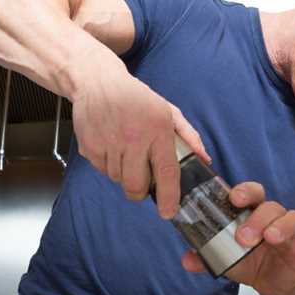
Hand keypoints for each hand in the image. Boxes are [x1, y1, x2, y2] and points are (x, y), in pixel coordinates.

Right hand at [72, 72, 209, 218]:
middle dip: (141, 191)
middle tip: (144, 181)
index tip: (169, 212)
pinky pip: (102, 171)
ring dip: (125, 175)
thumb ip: (189, 136)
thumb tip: (204, 159)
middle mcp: (133, 139)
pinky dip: (109, 166)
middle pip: (136, 185)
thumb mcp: (168, 111)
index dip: (169, 195)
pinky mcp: (89, 147)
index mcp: (157, 130)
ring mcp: (109, 144)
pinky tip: (112, 147)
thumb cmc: (137, 98)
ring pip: (118, 180)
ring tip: (126, 152)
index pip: (166, 171)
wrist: (98, 82)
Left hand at [181, 182, 294, 294]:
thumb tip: (187, 259)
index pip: (253, 194)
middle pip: (272, 207)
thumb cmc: (250, 261)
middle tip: (244, 237)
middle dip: (258, 219)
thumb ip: (207, 257)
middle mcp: (275, 220)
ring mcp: (293, 235)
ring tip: (272, 239)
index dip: (245, 192)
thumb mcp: (226, 259)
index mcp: (254, 215)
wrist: (272, 283)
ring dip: (283, 227)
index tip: (234, 199)